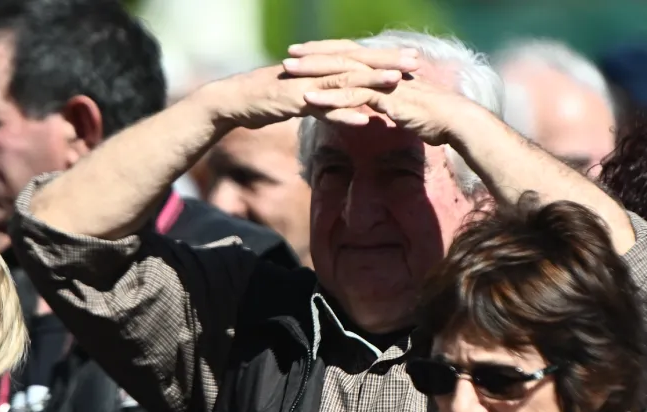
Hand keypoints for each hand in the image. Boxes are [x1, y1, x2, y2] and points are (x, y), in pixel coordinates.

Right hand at [199, 50, 419, 130]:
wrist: (231, 103)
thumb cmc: (263, 102)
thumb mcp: (297, 97)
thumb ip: (321, 97)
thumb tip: (342, 103)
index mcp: (316, 67)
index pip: (355, 58)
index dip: (383, 57)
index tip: (409, 57)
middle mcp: (313, 70)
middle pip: (355, 64)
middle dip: (386, 62)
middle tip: (415, 61)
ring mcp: (303, 84)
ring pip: (342, 81)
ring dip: (370, 82)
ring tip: (397, 82)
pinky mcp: (292, 102)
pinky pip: (321, 107)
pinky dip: (342, 113)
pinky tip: (364, 118)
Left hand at [284, 40, 471, 145]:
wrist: (455, 122)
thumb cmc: (434, 119)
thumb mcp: (405, 108)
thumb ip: (389, 105)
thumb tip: (379, 110)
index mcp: (385, 70)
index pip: (353, 55)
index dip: (330, 52)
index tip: (307, 53)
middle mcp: (381, 70)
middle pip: (343, 57)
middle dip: (315, 54)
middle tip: (290, 53)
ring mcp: (382, 82)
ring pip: (342, 73)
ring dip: (313, 72)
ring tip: (288, 71)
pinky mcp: (384, 98)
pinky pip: (351, 96)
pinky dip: (329, 97)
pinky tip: (307, 99)